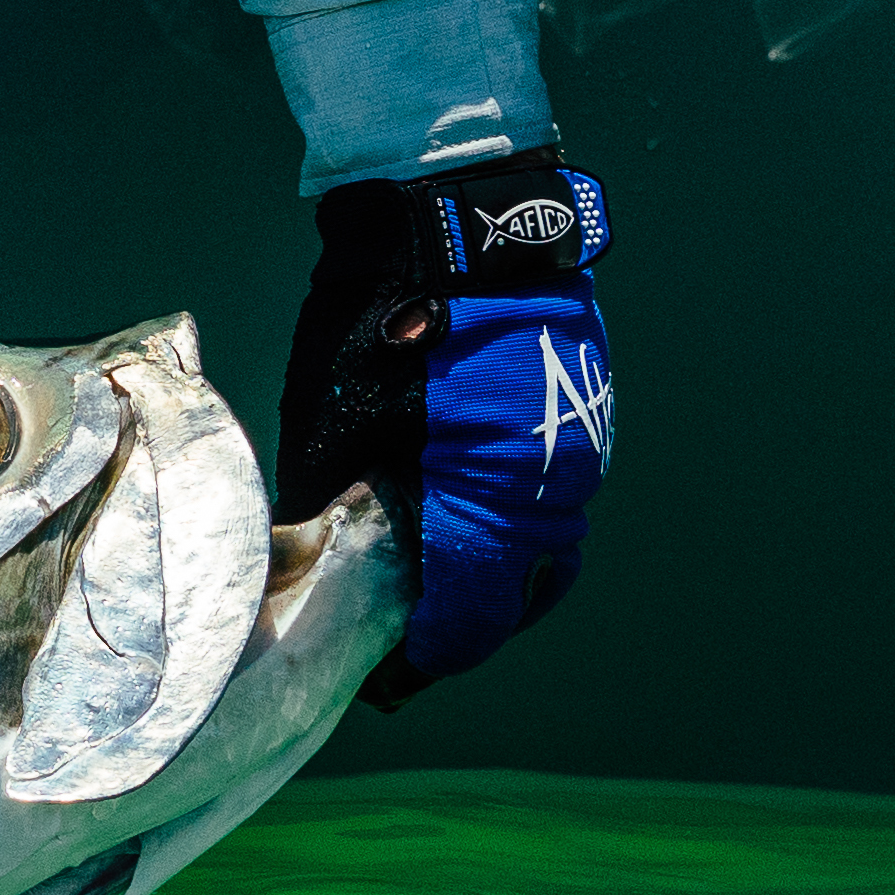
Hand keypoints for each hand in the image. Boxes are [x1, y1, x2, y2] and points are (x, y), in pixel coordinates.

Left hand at [279, 159, 614, 708]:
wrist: (455, 214)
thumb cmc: (381, 315)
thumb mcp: (334, 418)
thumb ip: (330, 498)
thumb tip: (309, 546)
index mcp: (488, 502)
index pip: (469, 619)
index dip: (429, 659)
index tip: (393, 680)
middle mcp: (551, 488)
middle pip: (519, 596)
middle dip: (468, 625)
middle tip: (417, 640)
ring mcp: (578, 448)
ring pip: (551, 549)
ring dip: (503, 577)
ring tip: (447, 588)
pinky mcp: (584, 412)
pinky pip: (560, 494)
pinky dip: (521, 520)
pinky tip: (473, 514)